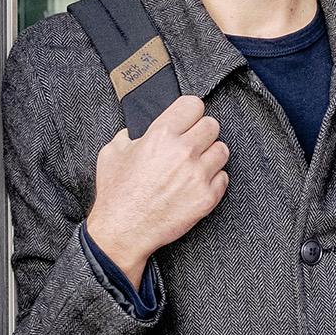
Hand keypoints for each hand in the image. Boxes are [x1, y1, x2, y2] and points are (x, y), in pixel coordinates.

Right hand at [84, 94, 228, 277]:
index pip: (194, 104)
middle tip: (191, 143)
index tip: (187, 119)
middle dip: (201, 132)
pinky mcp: (208, 197)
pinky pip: (223, 177)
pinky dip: (214, 178)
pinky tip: (197, 183)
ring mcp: (199, 175)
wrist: (124, 230)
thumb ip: (129, 135)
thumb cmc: (117, 193)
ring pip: (222, 150)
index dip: (190, 111)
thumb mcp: (112, 152)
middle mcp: (184, 151)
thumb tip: (137, 130)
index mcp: (161, 134)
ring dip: (210, 154)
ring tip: (195, 164)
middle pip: (212, 125)